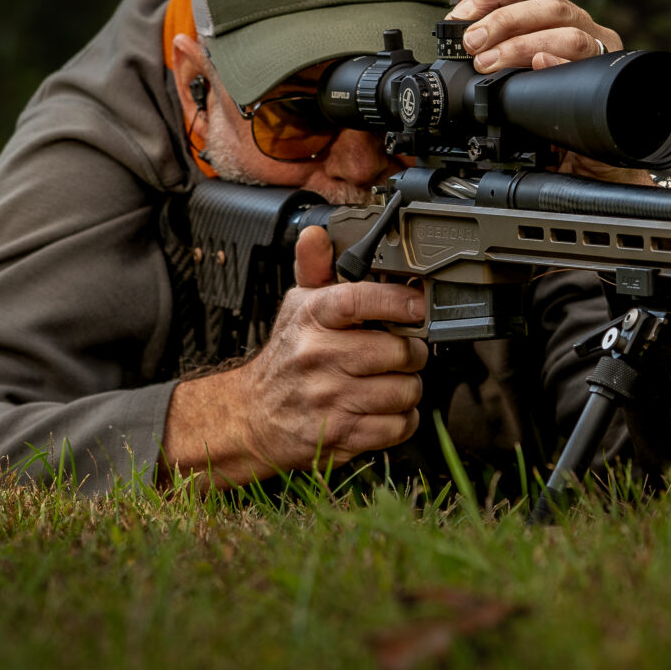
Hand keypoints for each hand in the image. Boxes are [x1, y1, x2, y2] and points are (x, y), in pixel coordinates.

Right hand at [229, 226, 427, 471]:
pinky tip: (387, 409)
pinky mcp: (340, 435)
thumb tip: (316, 235)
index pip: (358, 300)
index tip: (418, 304)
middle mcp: (319, 357)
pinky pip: (398, 426)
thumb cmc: (286, 358)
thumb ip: (314, 269)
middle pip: (397, 351)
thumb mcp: (296, 307)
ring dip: (409, 387)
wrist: (252, 416)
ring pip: (404, 390)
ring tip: (393, 381)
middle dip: (412, 352)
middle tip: (404, 351)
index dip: (396, 300)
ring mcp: (330, 398)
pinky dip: (402, 419)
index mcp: (311, 319)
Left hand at [449, 0, 651, 185]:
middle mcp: (583, 26)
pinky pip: (585, 61)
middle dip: (502, 21)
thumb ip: (499, 51)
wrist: (591, 157)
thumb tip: (463, 44)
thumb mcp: (519, 73)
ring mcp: (600, 49)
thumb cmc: (550, 111)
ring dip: (520, 44)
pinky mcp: (608, 75)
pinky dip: (558, 59)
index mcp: (558, 16)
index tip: (461, 15)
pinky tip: (539, 63)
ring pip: (565, 30)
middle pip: (547, 5)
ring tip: (490, 63)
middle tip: (472, 44)